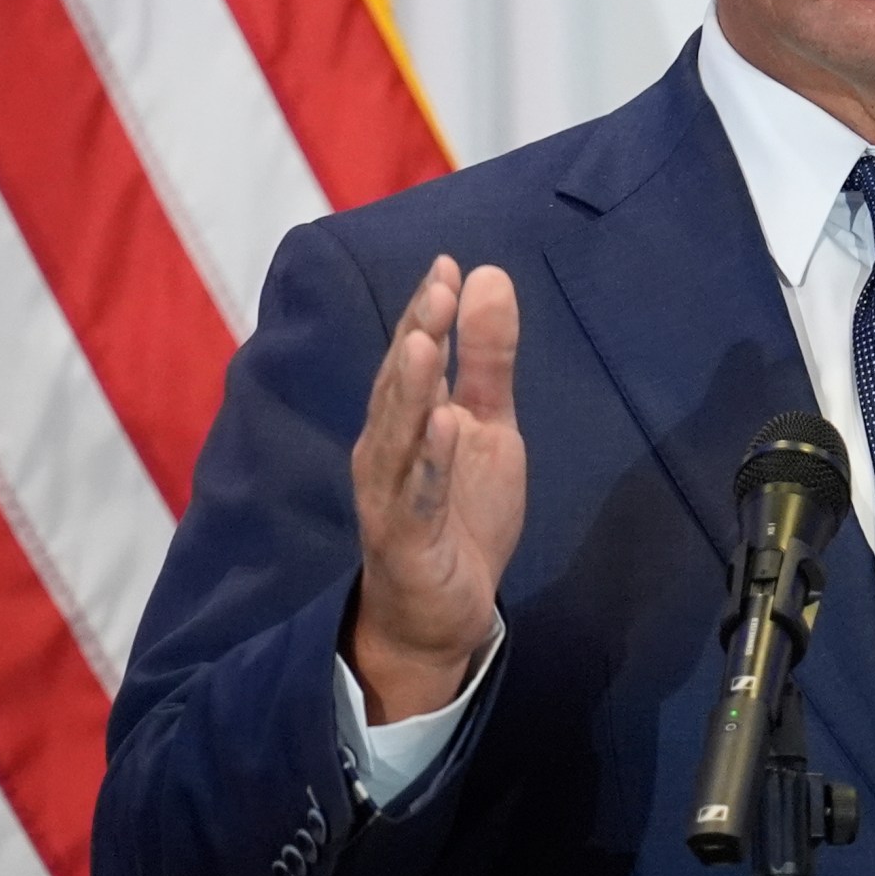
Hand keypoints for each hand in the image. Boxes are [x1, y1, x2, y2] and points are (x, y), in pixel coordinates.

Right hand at [346, 256, 525, 722]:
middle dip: (417, 335)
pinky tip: (446, 426)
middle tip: (438, 285)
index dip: (428, 311)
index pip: (413, 357)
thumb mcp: (488, 427)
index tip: (449, 263)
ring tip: (426, 342)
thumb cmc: (458, 512)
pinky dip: (430, 460)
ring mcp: (391, 495)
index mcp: (406, 420)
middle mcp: (386, 451)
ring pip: (397, 436)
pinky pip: (416, 496)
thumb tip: (486, 276)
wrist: (441, 612)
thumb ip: (487, 359)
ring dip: (410, 390)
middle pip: (399, 386)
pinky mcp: (405, 540)